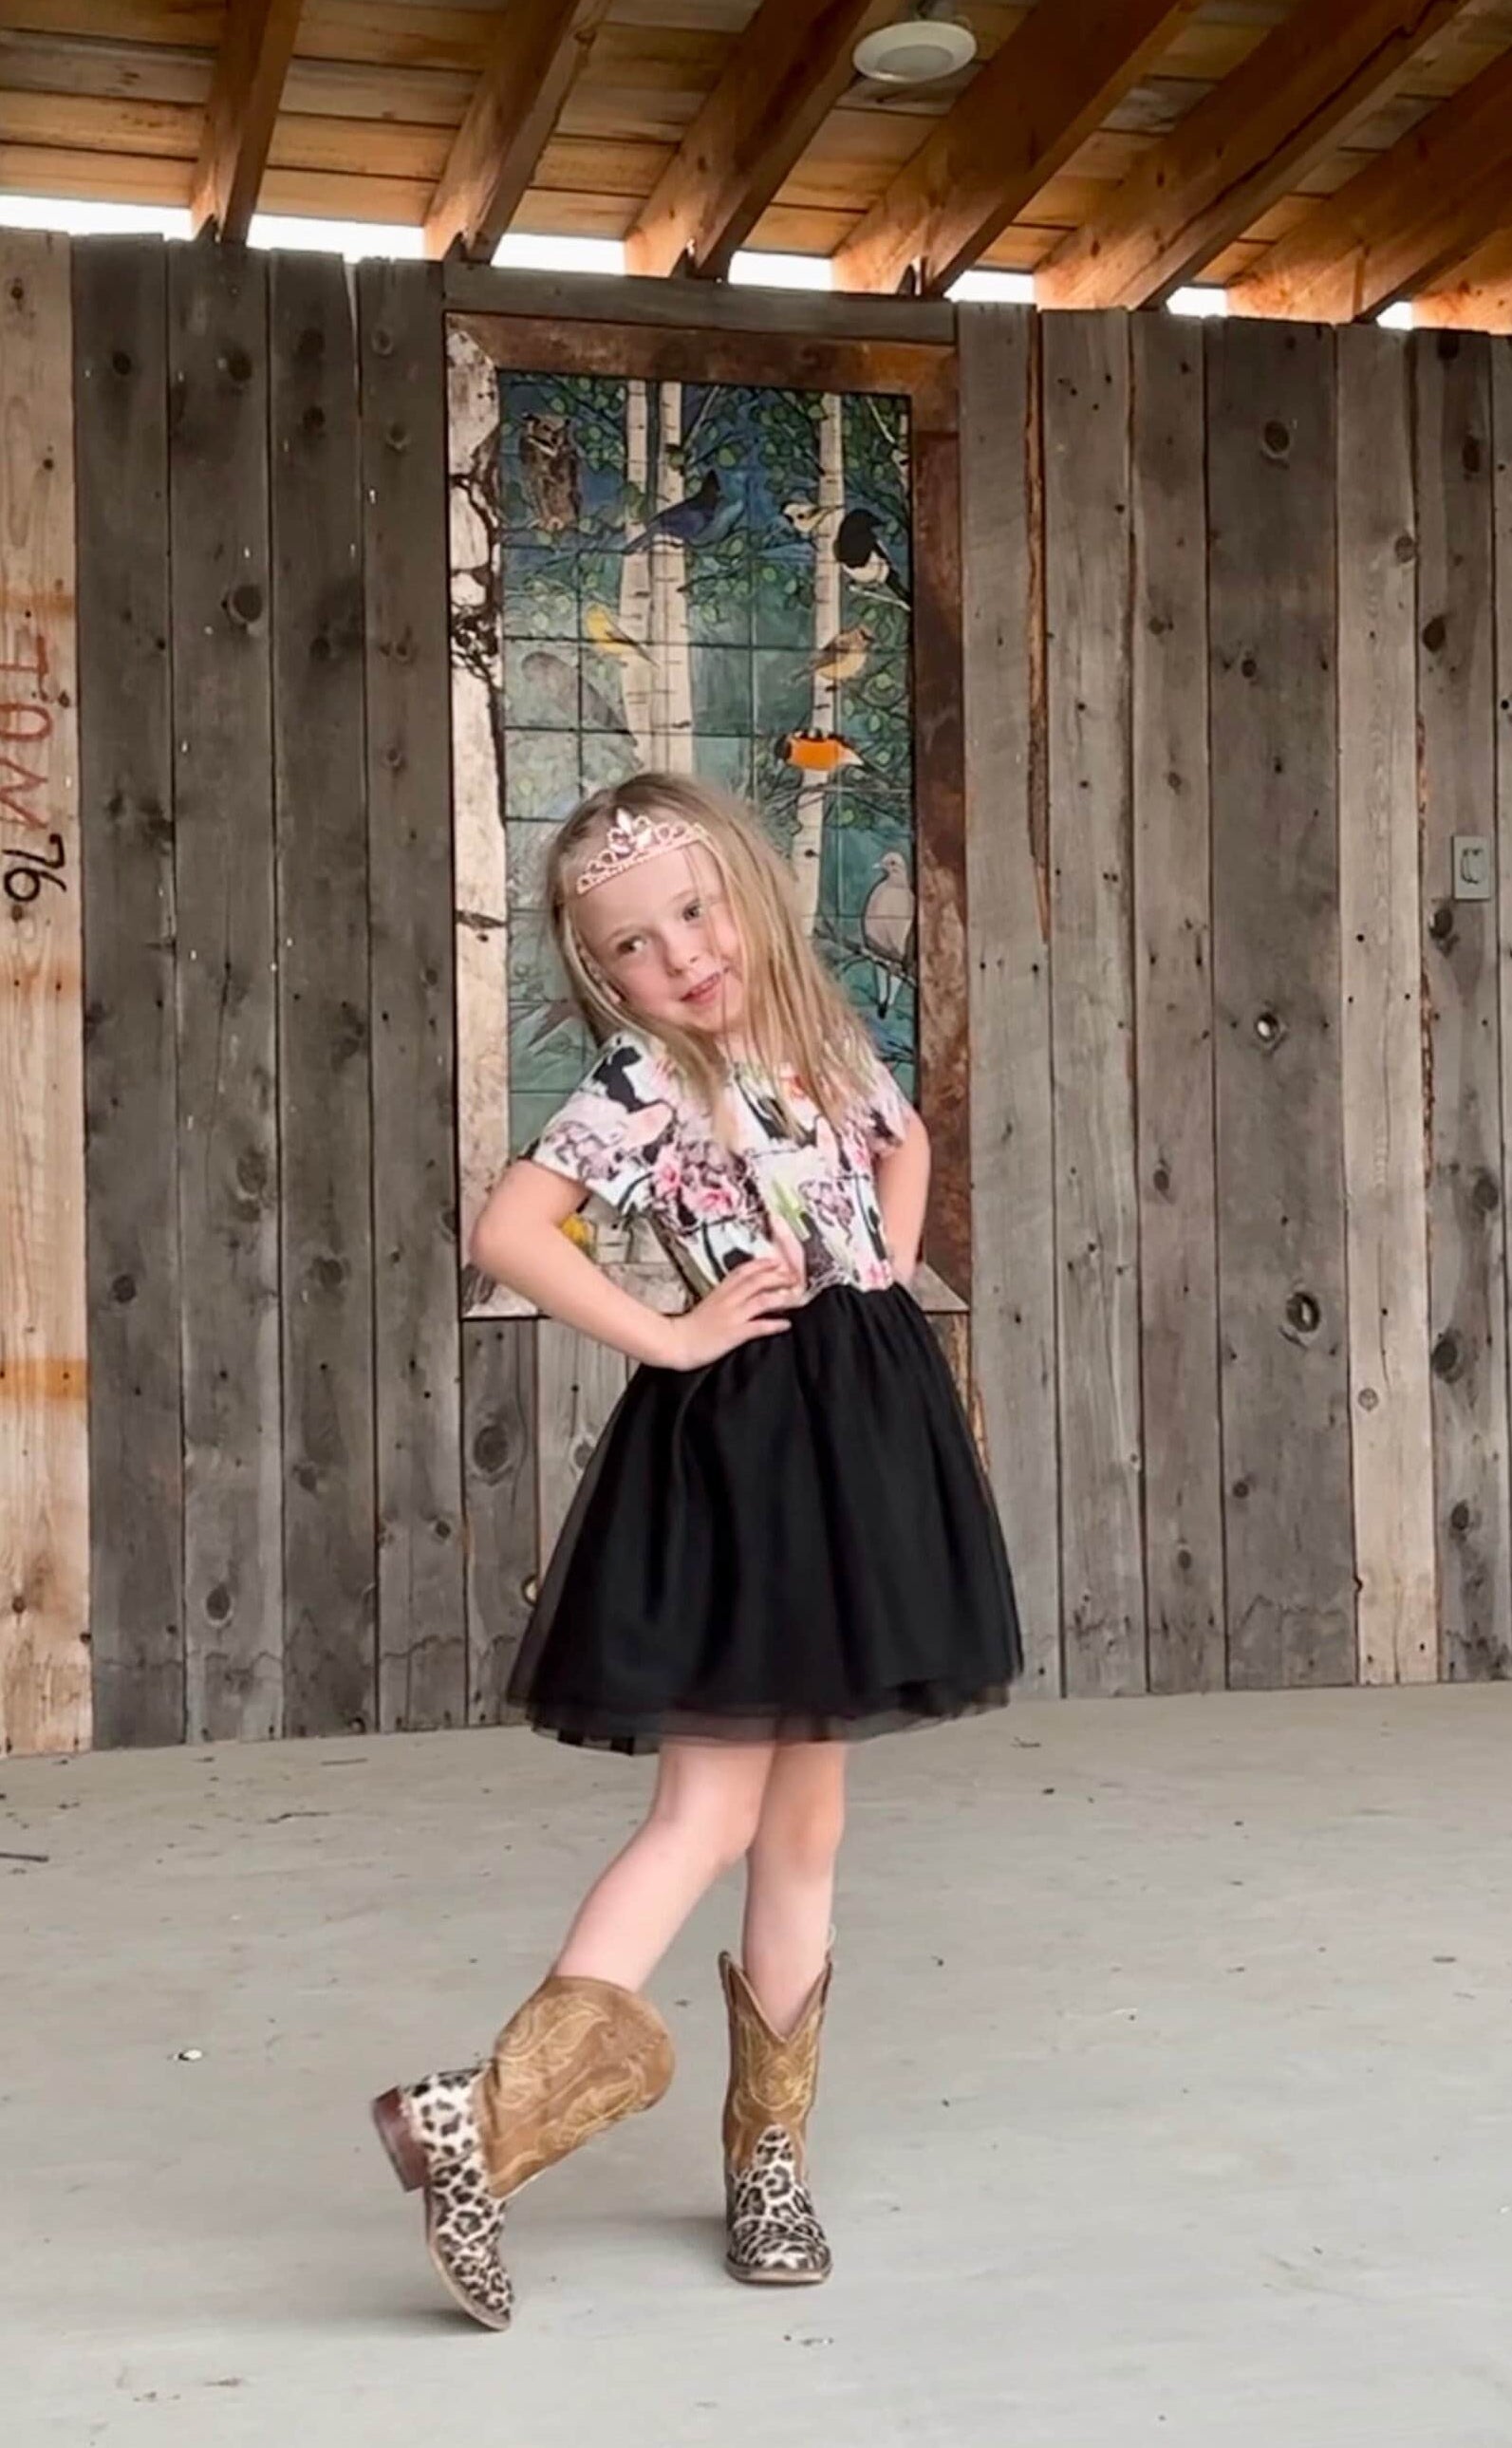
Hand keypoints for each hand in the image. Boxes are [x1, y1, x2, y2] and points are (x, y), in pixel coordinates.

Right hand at [662, 1257, 802, 1370]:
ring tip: (797, 1298)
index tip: (776, 1261)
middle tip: (794, 1277)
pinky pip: (758, 1326)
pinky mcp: (734, 1333)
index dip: (761, 1264)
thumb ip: (722, 1298)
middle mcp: (728, 1300)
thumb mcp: (706, 1305)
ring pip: (762, 1300)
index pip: (743, 1271)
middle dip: (778, 1277)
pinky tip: (786, 1325)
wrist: (675, 1342)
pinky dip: (774, 1325)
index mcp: (720, 1292)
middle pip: (757, 1281)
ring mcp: (732, 1316)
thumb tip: (738, 1295)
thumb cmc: (689, 1327)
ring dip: (782, 1298)